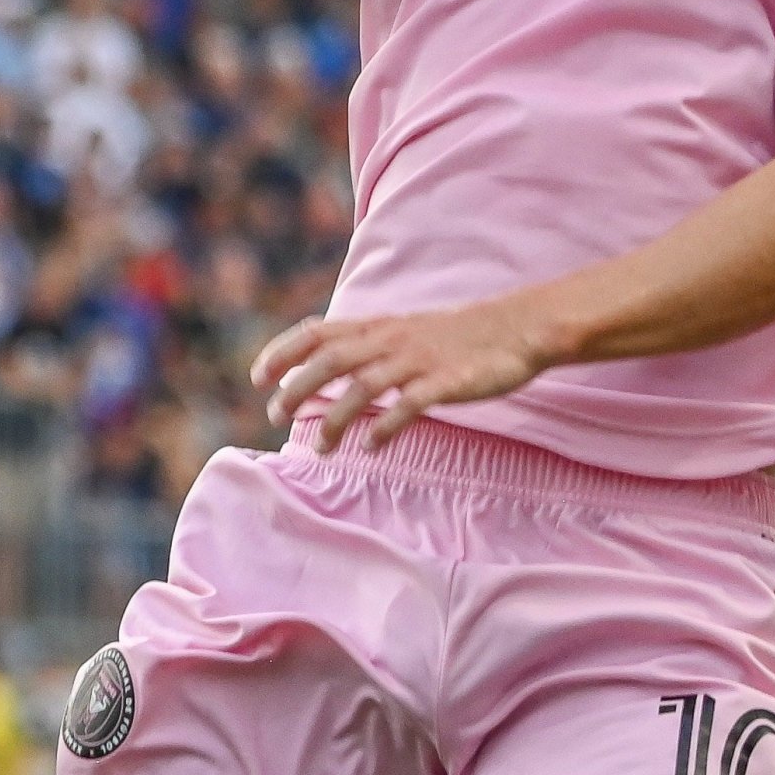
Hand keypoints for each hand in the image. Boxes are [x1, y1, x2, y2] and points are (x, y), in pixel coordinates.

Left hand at [254, 297, 553, 450]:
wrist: (516, 329)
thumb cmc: (458, 337)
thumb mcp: (405, 332)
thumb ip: (368, 346)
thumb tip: (328, 369)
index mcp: (380, 327)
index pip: (318, 332)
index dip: (284, 352)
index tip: (258, 377)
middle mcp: (392, 340)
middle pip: (332, 360)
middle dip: (298, 387)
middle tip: (275, 415)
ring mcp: (419, 361)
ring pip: (364, 386)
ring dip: (335, 419)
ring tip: (319, 447)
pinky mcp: (446, 383)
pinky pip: (409, 406)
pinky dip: (386, 427)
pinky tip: (371, 447)